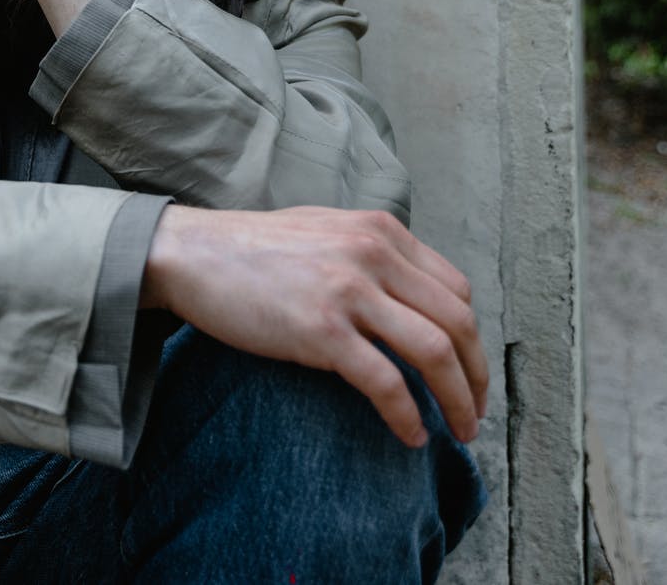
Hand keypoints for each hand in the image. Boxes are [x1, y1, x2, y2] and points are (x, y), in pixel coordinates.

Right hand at [142, 204, 487, 446]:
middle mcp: (373, 254)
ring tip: (458, 431)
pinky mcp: (320, 330)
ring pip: (433, 353)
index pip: (456, 289)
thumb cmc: (252, 249)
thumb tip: (411, 296)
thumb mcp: (325, 230)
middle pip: (457, 323)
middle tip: (474, 413)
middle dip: (476, 377)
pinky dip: (407, 416)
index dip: (472, 340)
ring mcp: (348, 290)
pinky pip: (385, 382)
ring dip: (457, 401)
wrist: (190, 254)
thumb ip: (372, 253)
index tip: (469, 373)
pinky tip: (410, 436)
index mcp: (380, 231)